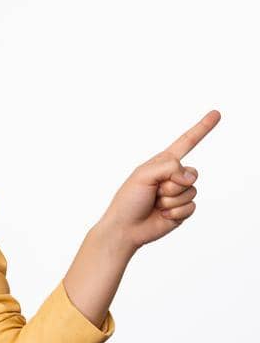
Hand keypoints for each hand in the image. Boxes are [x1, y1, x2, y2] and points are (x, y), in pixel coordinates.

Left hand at [95, 110, 219, 251]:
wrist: (126, 228)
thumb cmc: (128, 200)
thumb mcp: (143, 175)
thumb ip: (168, 167)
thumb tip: (190, 176)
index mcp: (163, 162)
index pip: (186, 142)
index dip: (202, 128)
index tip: (216, 114)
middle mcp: (174, 176)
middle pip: (192, 172)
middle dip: (172, 183)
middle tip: (154, 191)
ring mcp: (180, 193)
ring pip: (191, 191)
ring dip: (171, 199)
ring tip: (155, 203)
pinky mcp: (183, 209)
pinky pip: (191, 207)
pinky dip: (175, 211)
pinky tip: (162, 214)